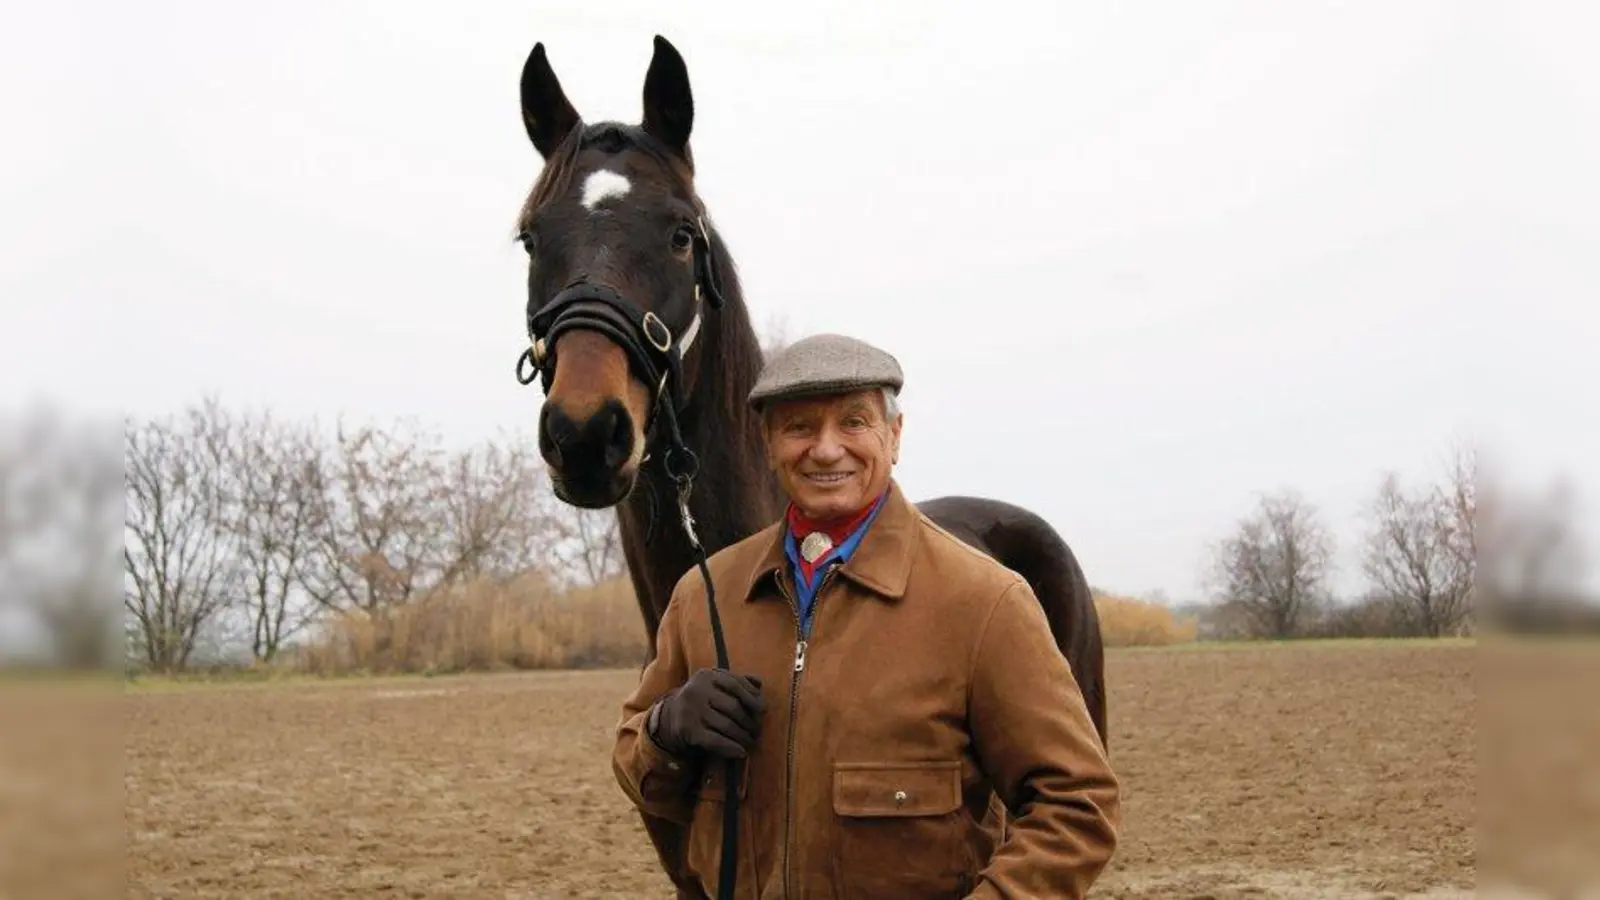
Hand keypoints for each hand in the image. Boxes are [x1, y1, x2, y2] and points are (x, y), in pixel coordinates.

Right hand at [651, 668, 765, 758]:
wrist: (670, 715)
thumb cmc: (702, 699)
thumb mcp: (715, 684)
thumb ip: (736, 681)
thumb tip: (759, 684)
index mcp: (707, 676)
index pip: (736, 684)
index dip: (753, 698)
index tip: (763, 710)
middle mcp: (697, 690)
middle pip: (734, 707)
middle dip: (750, 721)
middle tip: (757, 731)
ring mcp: (691, 710)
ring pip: (727, 726)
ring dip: (743, 737)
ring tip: (751, 741)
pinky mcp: (688, 730)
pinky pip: (715, 741)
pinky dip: (731, 748)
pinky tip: (741, 753)